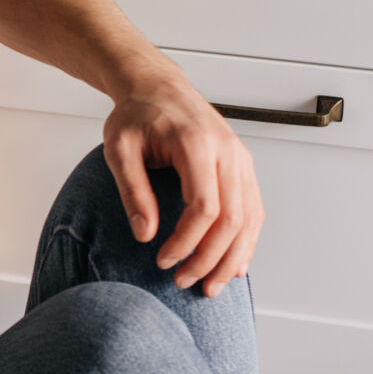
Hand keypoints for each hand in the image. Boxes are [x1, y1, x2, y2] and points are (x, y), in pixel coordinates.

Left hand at [102, 71, 262, 295]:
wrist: (158, 87)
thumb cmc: (137, 114)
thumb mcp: (119, 148)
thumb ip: (133, 190)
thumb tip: (145, 234)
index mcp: (197, 144)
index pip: (204, 207)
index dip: (186, 242)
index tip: (163, 261)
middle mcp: (227, 151)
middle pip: (232, 219)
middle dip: (210, 258)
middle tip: (184, 282)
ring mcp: (240, 158)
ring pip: (249, 218)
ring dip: (232, 257)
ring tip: (211, 286)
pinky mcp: (243, 166)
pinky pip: (253, 209)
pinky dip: (247, 240)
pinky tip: (234, 264)